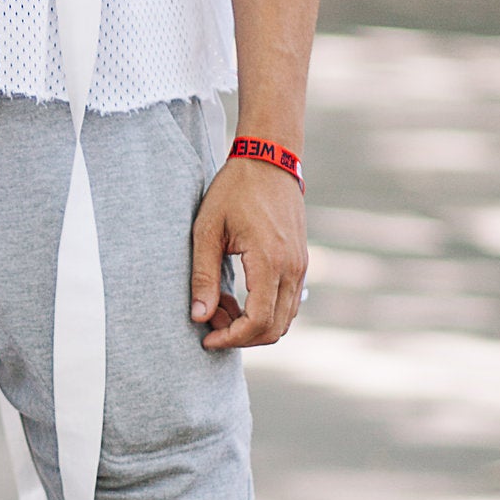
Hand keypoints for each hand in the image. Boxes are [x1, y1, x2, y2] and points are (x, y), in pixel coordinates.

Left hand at [190, 155, 305, 350]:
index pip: (258, 322)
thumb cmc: (233, 190)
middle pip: (275, 328)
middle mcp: (292, 268)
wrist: (268, 160)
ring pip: (284, 318)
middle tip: (210, 322)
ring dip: (253, 324)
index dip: (232, 339)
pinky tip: (236, 295)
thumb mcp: (207, 230)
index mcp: (269, 261)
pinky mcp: (300, 261)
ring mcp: (301, 265)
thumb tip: (198, 317)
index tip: (206, 338)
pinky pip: (288, 301)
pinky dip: (264, 310)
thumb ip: (203, 276)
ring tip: (219, 306)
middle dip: (241, 336)